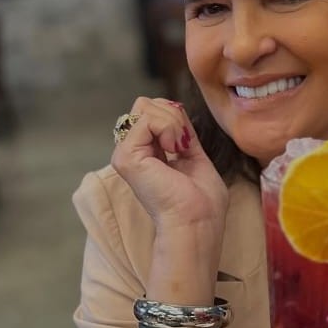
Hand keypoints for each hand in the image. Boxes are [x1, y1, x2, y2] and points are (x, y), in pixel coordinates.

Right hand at [111, 97, 228, 302]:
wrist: (197, 223)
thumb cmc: (202, 203)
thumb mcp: (194, 155)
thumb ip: (182, 132)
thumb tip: (175, 108)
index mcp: (147, 154)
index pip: (154, 112)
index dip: (177, 118)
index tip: (188, 144)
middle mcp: (132, 152)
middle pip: (146, 104)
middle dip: (173, 116)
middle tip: (183, 146)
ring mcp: (125, 154)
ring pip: (146, 107)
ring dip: (174, 123)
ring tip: (179, 150)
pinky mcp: (126, 156)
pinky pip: (147, 118)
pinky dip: (170, 128)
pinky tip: (174, 150)